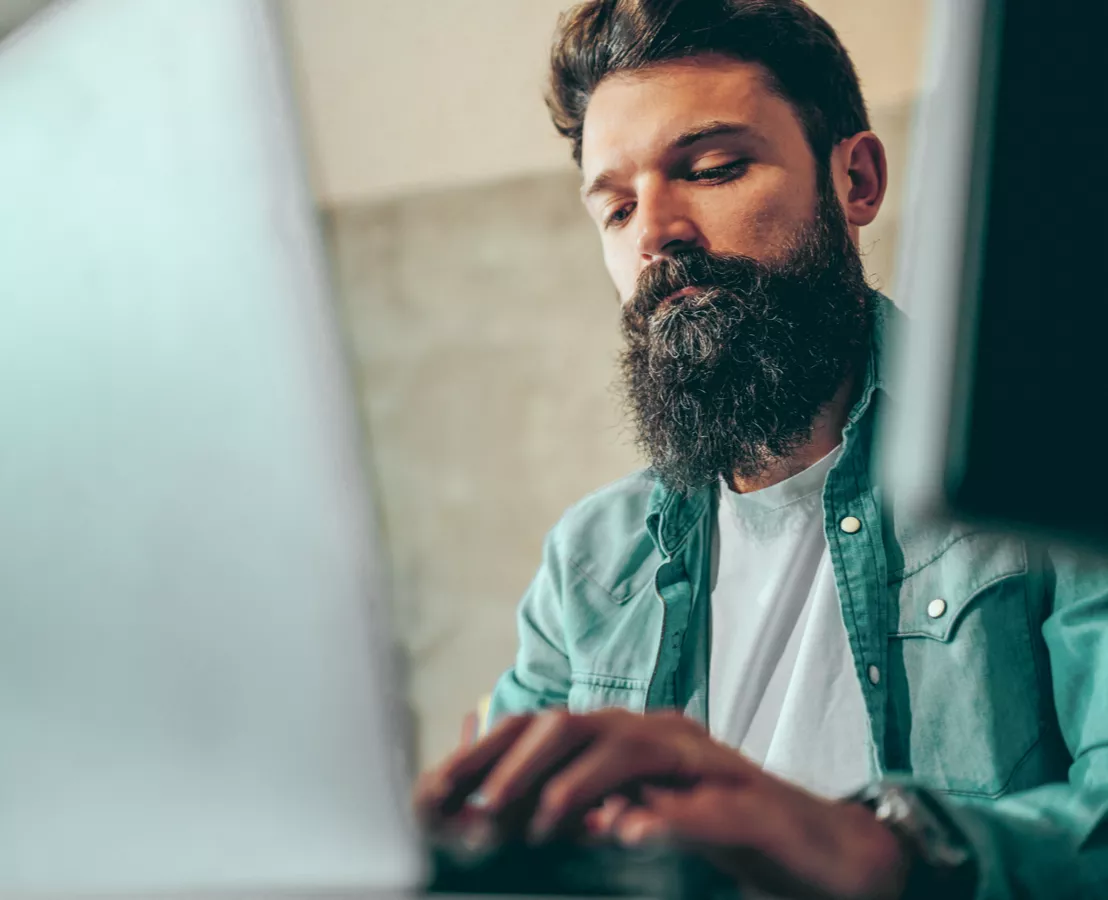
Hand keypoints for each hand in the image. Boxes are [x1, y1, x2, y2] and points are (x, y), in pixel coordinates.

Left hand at [415, 708, 910, 899]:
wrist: (822, 852)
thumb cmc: (719, 831)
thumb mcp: (633, 811)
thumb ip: (573, 795)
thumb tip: (496, 789)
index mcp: (628, 736)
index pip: (543, 728)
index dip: (485, 753)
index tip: (432, 793)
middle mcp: (662, 735)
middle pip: (576, 725)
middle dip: (517, 762)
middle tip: (472, 812)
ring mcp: (710, 763)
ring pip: (634, 749)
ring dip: (577, 784)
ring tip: (534, 823)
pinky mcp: (755, 806)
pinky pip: (708, 805)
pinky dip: (664, 816)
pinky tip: (624, 830)